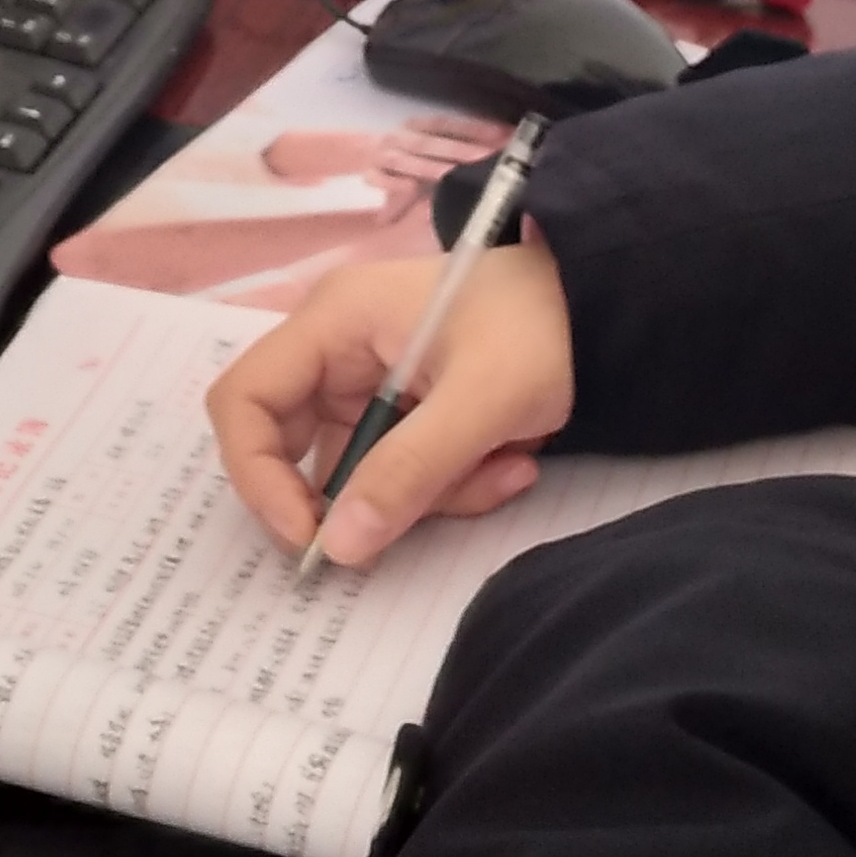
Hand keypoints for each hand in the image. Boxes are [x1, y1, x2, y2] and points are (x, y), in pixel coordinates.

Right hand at [210, 240, 575, 565]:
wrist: (611, 308)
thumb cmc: (545, 326)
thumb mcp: (485, 400)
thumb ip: (409, 472)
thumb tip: (339, 548)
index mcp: (335, 320)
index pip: (245, 400)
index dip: (257, 475)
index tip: (308, 536)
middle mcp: (338, 349)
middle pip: (294, 447)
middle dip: (354, 497)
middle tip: (397, 531)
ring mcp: (373, 382)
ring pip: (359, 473)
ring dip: (426, 493)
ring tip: (502, 468)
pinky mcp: (409, 411)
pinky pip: (402, 471)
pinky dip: (451, 484)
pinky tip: (511, 460)